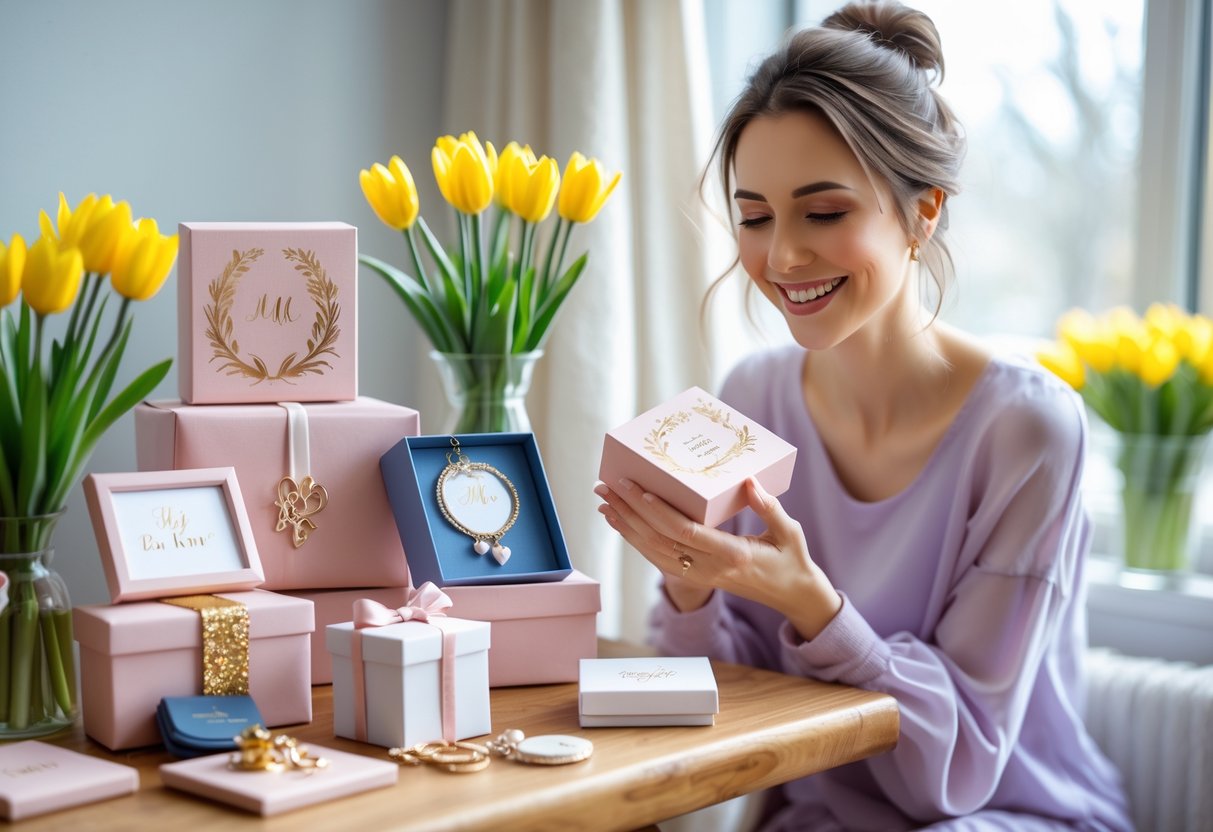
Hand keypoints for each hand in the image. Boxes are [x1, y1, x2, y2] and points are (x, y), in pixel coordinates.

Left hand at [593, 476, 841, 639]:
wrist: (792, 597)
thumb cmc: (792, 560)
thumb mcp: (790, 532)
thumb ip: (769, 507)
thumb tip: (750, 481)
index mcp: (733, 554)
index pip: (685, 532)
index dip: (658, 512)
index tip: (638, 490)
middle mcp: (710, 568)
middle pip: (659, 539)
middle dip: (629, 512)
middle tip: (606, 487)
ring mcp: (700, 575)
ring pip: (653, 551)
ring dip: (626, 526)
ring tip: (605, 502)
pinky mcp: (696, 577)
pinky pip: (659, 559)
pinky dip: (636, 541)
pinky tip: (622, 523)